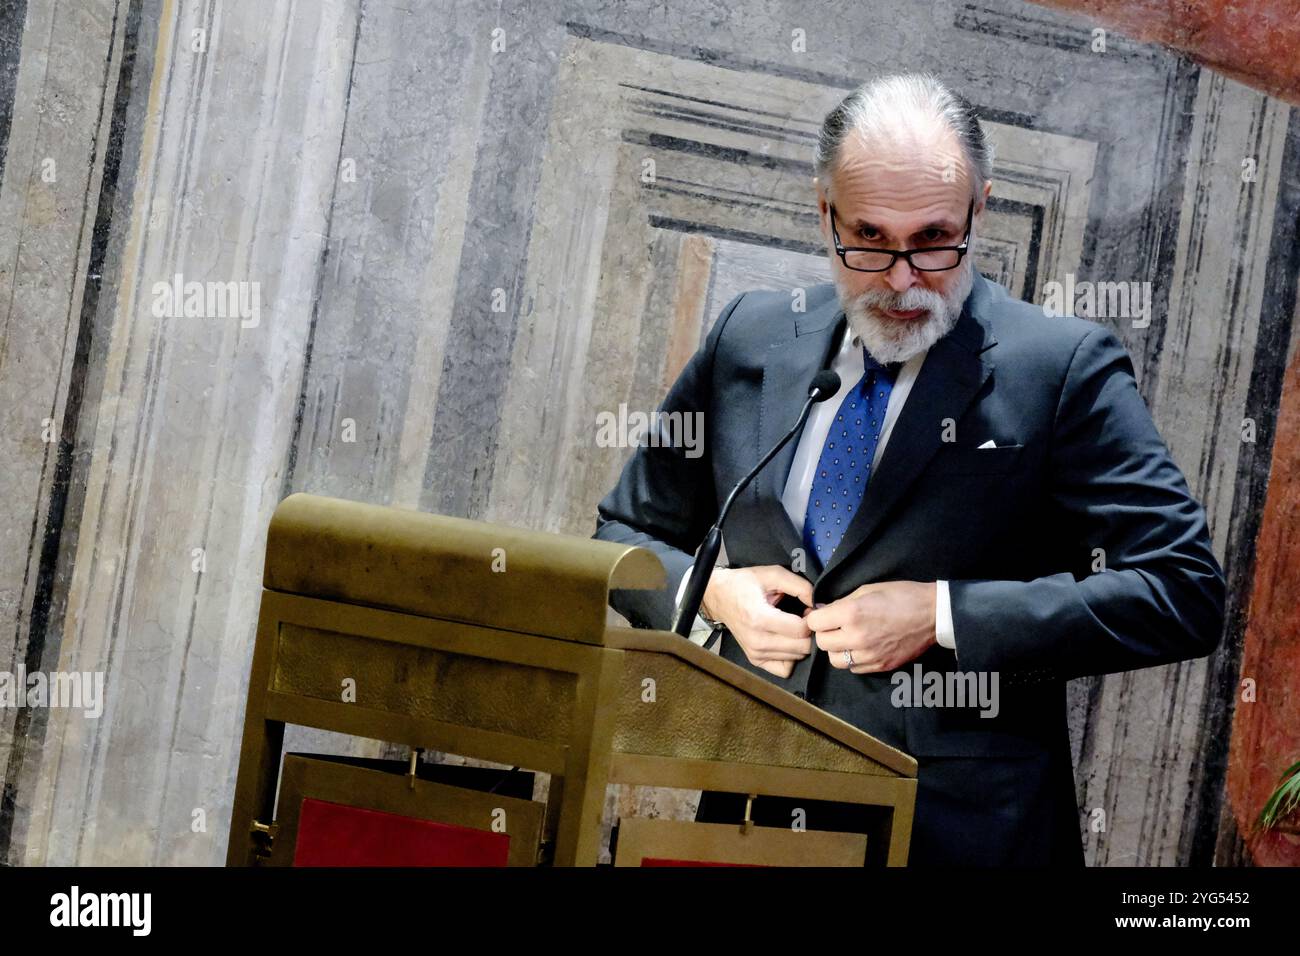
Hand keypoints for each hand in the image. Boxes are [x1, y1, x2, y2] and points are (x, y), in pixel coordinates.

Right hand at [702, 565, 813, 678]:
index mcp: (759, 618)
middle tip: (802, 617)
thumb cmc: (744, 584)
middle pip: (802, 647)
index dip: (811, 619)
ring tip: (793, 626)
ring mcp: (755, 654)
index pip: (801, 630)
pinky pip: (785, 669)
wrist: (719, 597)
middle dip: (809, 632)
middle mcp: (757, 641)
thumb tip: (819, 604)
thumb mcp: (772, 574)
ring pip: (797, 657)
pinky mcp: (755, 660)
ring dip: (801, 642)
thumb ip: (800, 586)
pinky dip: (791, 656)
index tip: (807, 609)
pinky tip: (786, 640)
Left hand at [804, 581, 937, 673]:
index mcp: (851, 614)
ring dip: (837, 650)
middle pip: (822, 643)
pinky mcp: (880, 666)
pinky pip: (854, 668)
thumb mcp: (867, 590)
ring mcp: (869, 655)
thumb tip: (821, 611)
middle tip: (834, 626)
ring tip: (847, 639)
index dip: (816, 617)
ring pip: (835, 661)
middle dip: (825, 633)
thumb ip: (841, 602)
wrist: (933, 614)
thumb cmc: (901, 595)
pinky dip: (853, 659)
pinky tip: (861, 648)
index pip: (814, 623)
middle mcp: (856, 637)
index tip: (822, 615)